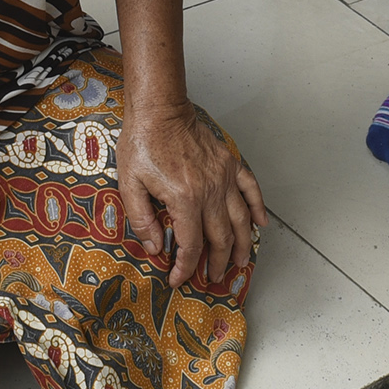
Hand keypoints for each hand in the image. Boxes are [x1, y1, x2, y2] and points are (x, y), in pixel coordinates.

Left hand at [118, 102, 265, 288]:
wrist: (159, 110)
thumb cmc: (142, 142)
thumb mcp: (129, 185)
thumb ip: (142, 220)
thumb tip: (155, 246)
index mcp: (183, 199)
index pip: (190, 244)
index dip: (185, 267)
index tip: (179, 278)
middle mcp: (209, 191)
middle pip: (220, 238)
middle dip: (217, 263)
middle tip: (213, 277)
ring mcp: (222, 177)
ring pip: (240, 220)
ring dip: (242, 245)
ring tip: (240, 262)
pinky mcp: (229, 163)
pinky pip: (250, 189)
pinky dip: (258, 208)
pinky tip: (260, 224)